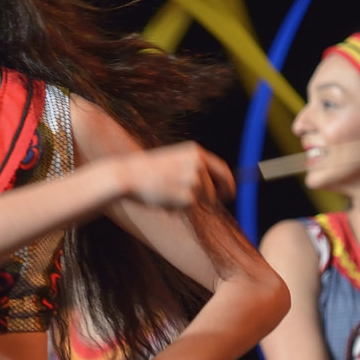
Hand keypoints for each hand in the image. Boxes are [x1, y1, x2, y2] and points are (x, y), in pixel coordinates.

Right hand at [116, 143, 234, 210]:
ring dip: (187, 202)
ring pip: (201, 200)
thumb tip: (212, 188)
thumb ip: (193, 169)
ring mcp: (194, 180)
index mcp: (195, 152)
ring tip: (166, 194)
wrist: (129, 175)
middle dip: (214, 198)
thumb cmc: (148, 171)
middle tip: (212, 205)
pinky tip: (162, 199)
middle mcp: (198, 164)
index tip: (230, 193)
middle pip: (216, 189)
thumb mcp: (174, 161)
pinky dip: (177, 207)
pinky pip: (188, 208)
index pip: (222, 168)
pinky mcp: (189, 197)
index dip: (229, 182)